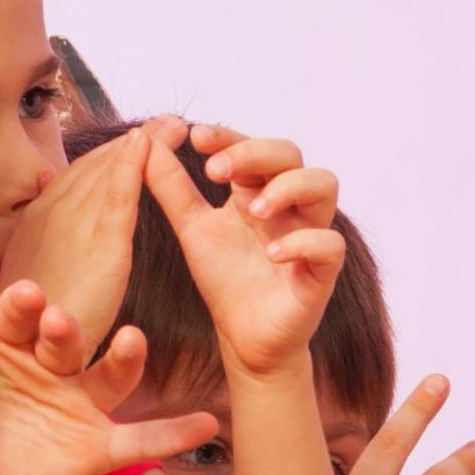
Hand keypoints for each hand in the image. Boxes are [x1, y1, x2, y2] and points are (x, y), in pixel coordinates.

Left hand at [0, 281, 214, 474]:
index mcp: (8, 337)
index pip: (21, 310)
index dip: (23, 305)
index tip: (23, 297)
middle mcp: (50, 363)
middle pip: (68, 336)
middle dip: (65, 329)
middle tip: (58, 323)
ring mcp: (76, 403)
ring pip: (109, 376)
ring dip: (124, 358)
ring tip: (132, 343)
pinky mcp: (94, 448)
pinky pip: (139, 439)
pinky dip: (172, 433)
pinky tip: (205, 425)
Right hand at [5, 111, 177, 335]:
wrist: (27, 356)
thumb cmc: (30, 325)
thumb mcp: (32, 274)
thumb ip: (46, 238)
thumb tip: (48, 195)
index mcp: (36, 220)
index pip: (80, 175)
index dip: (112, 155)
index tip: (141, 139)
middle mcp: (50, 214)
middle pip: (98, 167)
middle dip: (136, 143)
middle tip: (170, 122)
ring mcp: (71, 227)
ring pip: (110, 173)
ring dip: (145, 145)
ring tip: (175, 126)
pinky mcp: (99, 247)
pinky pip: (118, 197)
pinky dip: (133, 166)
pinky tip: (150, 144)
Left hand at [140, 132, 344, 381]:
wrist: (243, 338)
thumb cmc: (224, 279)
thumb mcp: (191, 227)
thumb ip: (171, 187)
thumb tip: (144, 141)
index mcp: (256, 191)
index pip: (252, 146)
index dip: (229, 137)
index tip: (196, 138)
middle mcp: (288, 205)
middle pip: (291, 153)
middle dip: (255, 153)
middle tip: (215, 172)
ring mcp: (309, 233)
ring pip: (324, 184)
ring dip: (289, 188)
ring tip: (255, 210)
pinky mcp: (324, 270)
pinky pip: (331, 244)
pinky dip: (303, 242)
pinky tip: (273, 254)